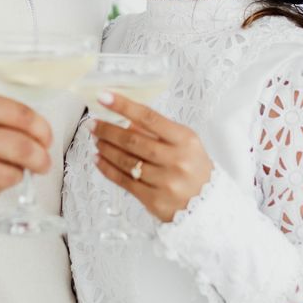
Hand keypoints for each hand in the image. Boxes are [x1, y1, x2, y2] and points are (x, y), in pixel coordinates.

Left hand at [92, 91, 212, 222]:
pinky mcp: (154, 200)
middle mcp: (176, 160)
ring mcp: (165, 182)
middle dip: (108, 130)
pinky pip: (124, 182)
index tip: (105, 97)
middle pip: (133, 141)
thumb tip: (126, 118)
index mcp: (185, 140)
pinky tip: (99, 160)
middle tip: (93, 123)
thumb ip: (157, 131)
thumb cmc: (194, 168)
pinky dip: (107, 169)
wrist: (209, 205)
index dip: (124, 106)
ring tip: (96, 140)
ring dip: (106, 148)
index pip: (149, 117)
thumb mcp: (184, 143)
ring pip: (126, 161)